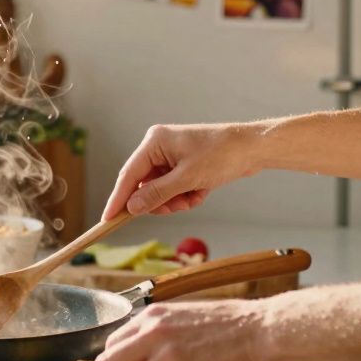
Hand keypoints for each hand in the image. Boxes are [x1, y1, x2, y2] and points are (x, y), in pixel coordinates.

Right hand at [102, 123, 258, 218]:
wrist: (253, 148)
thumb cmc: (221, 154)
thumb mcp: (187, 179)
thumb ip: (157, 194)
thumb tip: (132, 207)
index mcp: (154, 142)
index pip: (128, 175)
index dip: (118, 199)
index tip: (107, 219)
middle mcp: (159, 147)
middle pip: (144, 186)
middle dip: (160, 201)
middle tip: (175, 207)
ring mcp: (171, 157)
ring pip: (160, 191)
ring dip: (175, 201)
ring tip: (193, 197)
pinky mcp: (183, 166)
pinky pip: (174, 190)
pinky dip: (186, 196)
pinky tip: (201, 192)